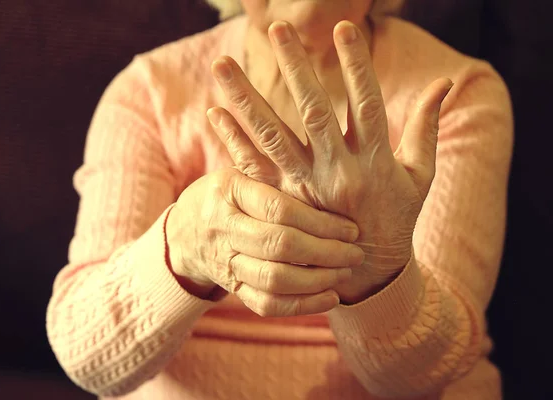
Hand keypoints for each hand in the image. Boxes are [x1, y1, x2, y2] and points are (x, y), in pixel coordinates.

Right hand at [166, 168, 364, 315]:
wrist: (183, 232)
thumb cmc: (225, 195)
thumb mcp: (241, 172)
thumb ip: (276, 176)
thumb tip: (334, 180)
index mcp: (229, 191)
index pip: (279, 210)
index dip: (320, 222)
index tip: (351, 228)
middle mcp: (223, 228)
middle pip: (279, 245)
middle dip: (325, 252)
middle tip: (355, 253)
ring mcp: (224, 262)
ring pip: (273, 279)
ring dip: (317, 279)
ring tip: (345, 272)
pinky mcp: (231, 288)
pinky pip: (265, 304)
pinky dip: (301, 306)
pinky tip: (329, 297)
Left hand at [208, 21, 452, 302]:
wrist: (365, 273)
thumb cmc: (396, 218)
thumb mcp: (419, 177)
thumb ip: (426, 128)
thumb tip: (445, 84)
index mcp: (374, 161)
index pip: (367, 104)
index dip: (356, 66)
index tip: (343, 28)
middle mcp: (336, 171)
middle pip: (313, 113)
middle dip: (296, 69)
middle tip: (278, 29)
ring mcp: (304, 187)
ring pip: (273, 137)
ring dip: (246, 99)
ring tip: (222, 65)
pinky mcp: (282, 201)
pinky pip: (254, 169)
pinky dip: (233, 141)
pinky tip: (214, 113)